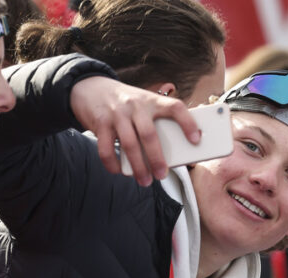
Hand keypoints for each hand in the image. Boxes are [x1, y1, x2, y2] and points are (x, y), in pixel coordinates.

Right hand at [69, 76, 198, 185]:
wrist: (91, 87)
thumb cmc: (128, 103)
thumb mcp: (146, 104)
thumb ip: (158, 122)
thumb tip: (174, 154)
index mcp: (153, 101)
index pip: (175, 108)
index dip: (188, 123)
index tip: (196, 140)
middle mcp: (136, 106)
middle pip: (149, 135)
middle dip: (157, 159)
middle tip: (162, 175)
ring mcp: (117, 114)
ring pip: (129, 144)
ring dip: (138, 166)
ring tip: (145, 180)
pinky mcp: (100, 122)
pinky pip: (106, 148)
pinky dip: (113, 163)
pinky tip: (119, 172)